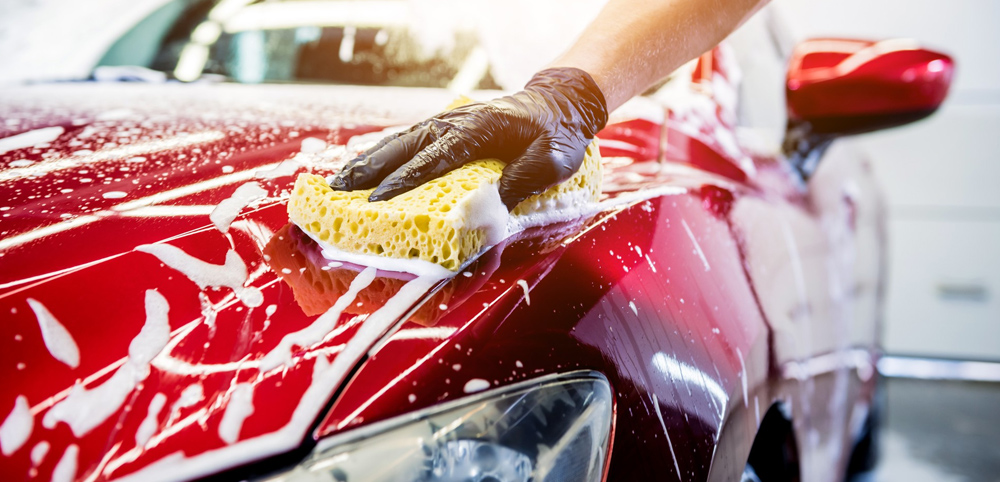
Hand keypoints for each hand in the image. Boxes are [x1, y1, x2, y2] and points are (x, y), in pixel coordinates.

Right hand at [329, 68, 607, 210]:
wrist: (559, 105)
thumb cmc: (557, 135)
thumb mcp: (553, 160)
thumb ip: (525, 179)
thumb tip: (492, 203)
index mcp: (479, 130)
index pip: (434, 159)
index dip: (404, 181)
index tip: (377, 200)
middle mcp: (455, 123)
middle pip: (404, 147)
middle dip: (370, 170)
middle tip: (339, 193)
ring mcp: (448, 122)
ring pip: (400, 142)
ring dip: (368, 163)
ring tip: (338, 185)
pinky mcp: (447, 129)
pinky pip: (409, 143)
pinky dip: (383, 156)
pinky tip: (365, 172)